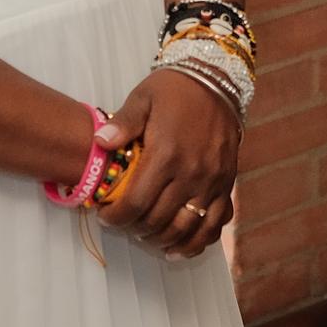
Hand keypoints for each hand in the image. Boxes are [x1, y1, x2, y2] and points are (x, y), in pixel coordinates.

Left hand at [93, 71, 239, 258]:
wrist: (217, 79)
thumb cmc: (173, 89)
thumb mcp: (143, 98)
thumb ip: (122, 124)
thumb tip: (99, 143)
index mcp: (166, 153)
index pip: (137, 203)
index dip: (116, 217)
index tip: (105, 216)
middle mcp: (192, 172)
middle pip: (159, 220)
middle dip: (135, 229)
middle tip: (123, 223)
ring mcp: (213, 181)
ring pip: (187, 228)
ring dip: (163, 240)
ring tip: (146, 237)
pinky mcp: (227, 183)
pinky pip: (215, 224)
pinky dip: (198, 242)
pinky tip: (180, 248)